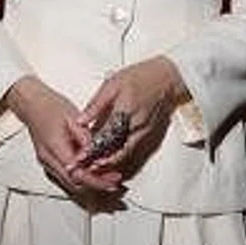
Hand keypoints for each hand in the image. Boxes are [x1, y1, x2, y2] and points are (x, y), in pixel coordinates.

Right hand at [3, 76, 125, 200]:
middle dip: (96, 186)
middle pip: (75, 184)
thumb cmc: (50, 106)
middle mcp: (48, 160)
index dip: (96, 181)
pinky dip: (81, 179)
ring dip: (90, 185)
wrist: (32, 104)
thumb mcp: (72, 116)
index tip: (111, 183)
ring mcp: (47, 163)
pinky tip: (94, 174)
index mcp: (54, 147)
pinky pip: (66, 178)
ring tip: (109, 180)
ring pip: (71, 184)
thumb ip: (85, 136)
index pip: (77, 173)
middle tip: (115, 182)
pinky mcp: (49, 163)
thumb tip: (97, 152)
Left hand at [74, 57, 190, 175]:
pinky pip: (131, 147)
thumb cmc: (139, 76)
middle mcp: (137, 124)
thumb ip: (96, 105)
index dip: (92, 149)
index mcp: (126, 111)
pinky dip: (119, 154)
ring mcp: (144, 131)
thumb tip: (80, 120)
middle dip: (100, 161)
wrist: (165, 77)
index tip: (80, 157)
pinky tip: (109, 157)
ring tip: (94, 167)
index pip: (106, 136)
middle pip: (116, 149)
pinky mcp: (147, 132)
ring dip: (109, 161)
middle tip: (85, 168)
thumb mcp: (112, 84)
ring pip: (124, 152)